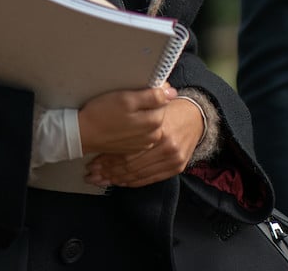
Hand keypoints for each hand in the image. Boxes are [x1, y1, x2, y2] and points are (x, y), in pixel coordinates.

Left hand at [80, 89, 204, 187]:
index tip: (92, 162)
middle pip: (131, 165)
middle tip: (91, 174)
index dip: (108, 159)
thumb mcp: (155, 106)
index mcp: (160, 131)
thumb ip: (139, 110)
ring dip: (117, 179)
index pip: (127, 152)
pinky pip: (149, 179)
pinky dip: (132, 182)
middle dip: (108, 172)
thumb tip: (110, 108)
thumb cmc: (169, 110)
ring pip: (139, 175)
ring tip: (100, 180)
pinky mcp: (177, 168)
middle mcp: (167, 147)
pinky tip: (119, 182)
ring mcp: (173, 159)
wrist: (196, 117)